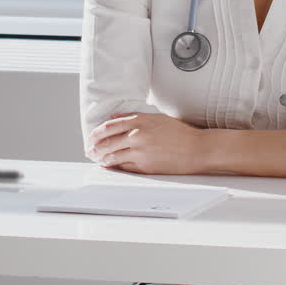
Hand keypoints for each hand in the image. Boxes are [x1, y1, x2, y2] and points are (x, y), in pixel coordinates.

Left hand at [85, 112, 210, 174]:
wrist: (196, 149)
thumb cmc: (180, 133)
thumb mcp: (156, 118)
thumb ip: (134, 117)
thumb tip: (115, 117)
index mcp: (140, 121)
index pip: (109, 126)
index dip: (97, 132)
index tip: (92, 136)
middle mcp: (137, 135)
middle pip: (106, 142)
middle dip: (95, 147)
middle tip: (89, 150)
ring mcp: (140, 152)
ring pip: (112, 157)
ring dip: (102, 159)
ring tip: (97, 159)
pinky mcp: (145, 166)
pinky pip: (124, 167)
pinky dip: (114, 167)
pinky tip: (110, 166)